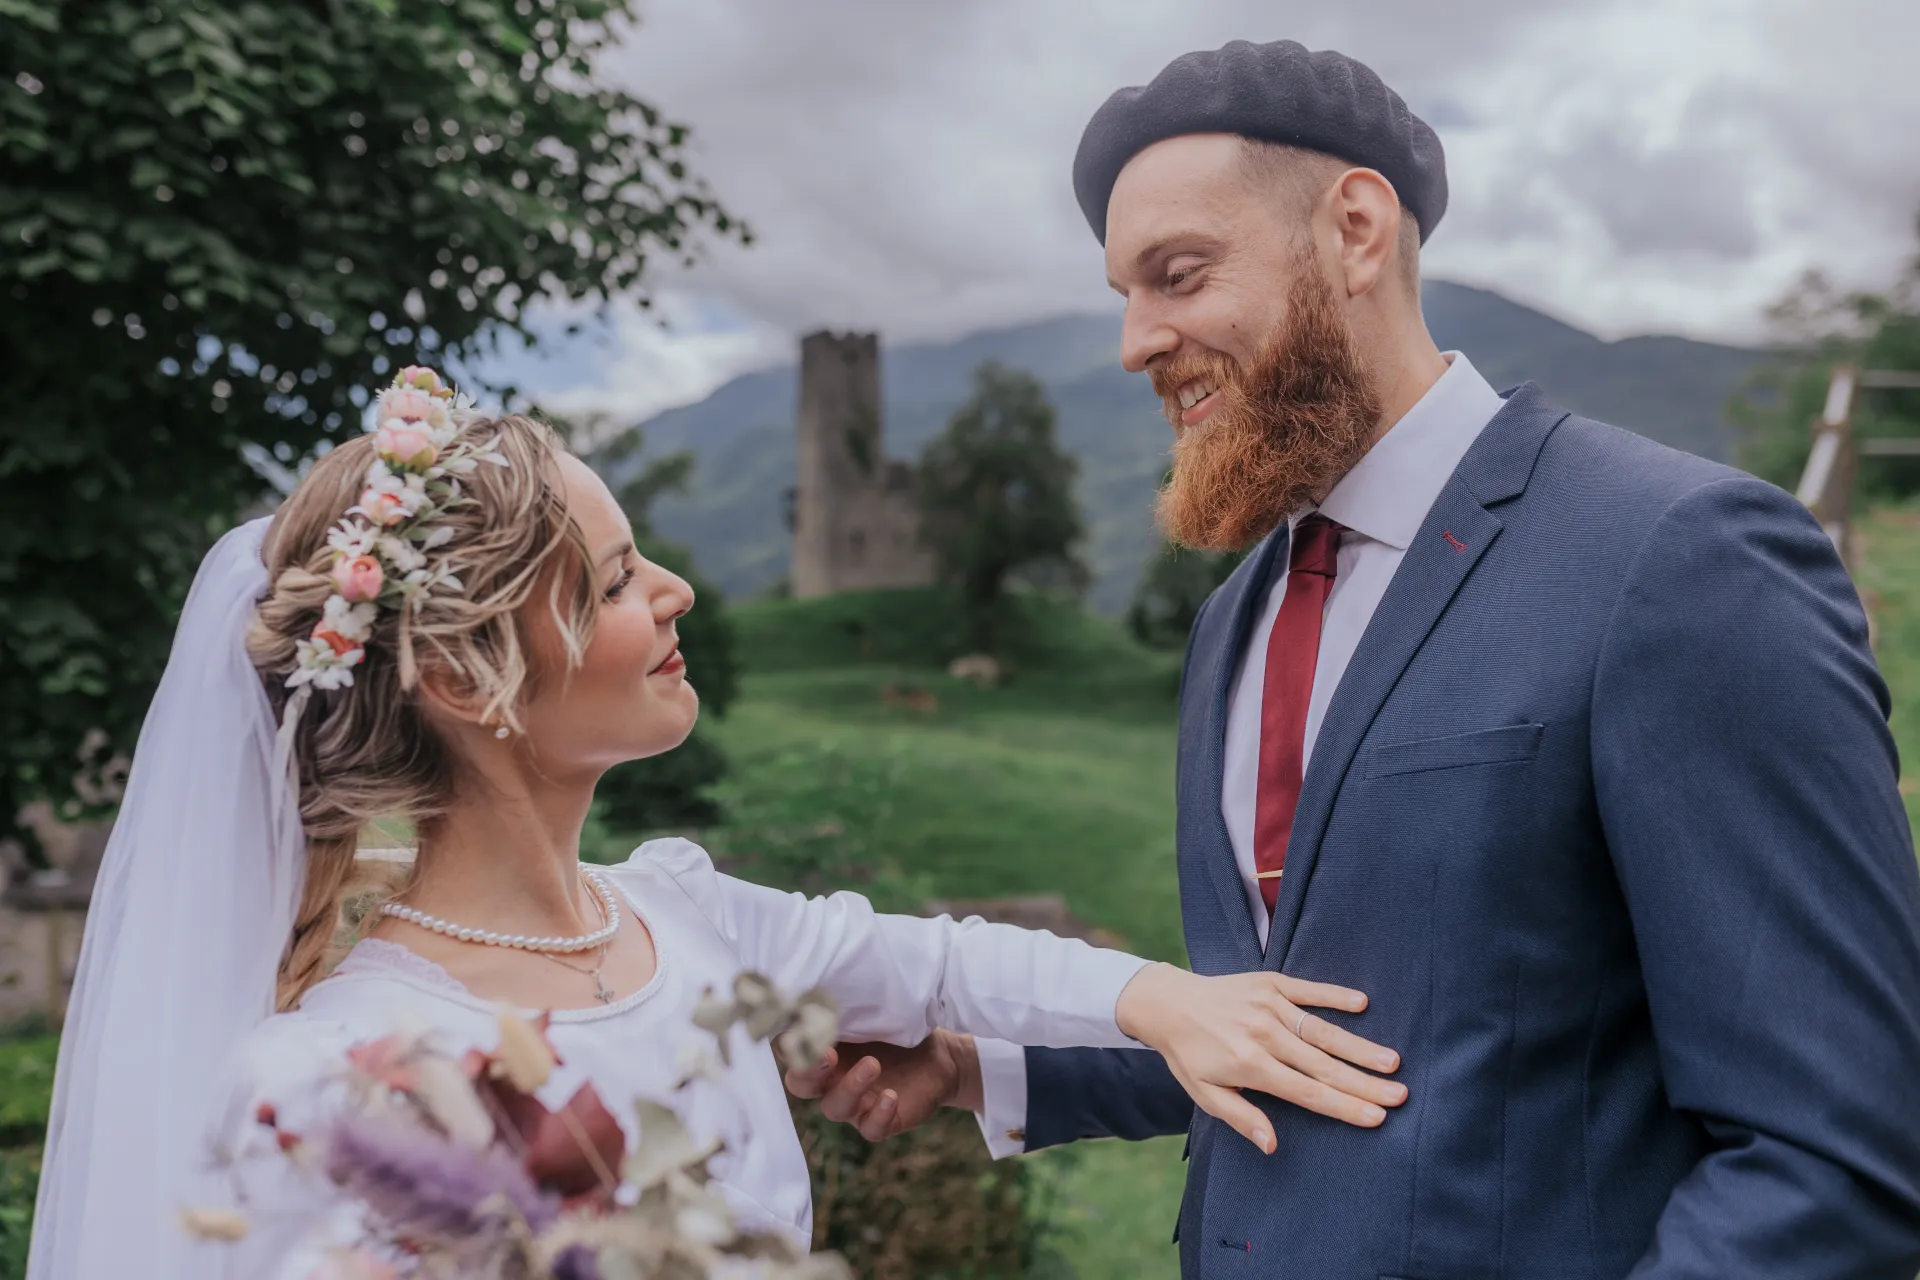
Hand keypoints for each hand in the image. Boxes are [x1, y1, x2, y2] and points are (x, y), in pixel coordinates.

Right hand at [782, 1029, 981, 1142]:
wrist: (939, 1057)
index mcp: (823, 1049)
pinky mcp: (879, 1120)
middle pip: (800, 1084)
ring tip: (872, 1066)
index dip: (789, 1042)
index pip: (790, 1048)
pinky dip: (878, 1115)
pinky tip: (890, 1097)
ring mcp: (853, 1103)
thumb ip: (849, 1011)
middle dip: (807, 1071)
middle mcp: (830, 1079)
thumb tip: (829, 986)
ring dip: (850, 1087)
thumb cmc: (897, 1030)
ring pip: (834, 1107)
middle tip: (827, 1055)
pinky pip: (870, 1128)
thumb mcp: (874, 1014)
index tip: (801, 1025)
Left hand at [1115, 963, 1405, 1153]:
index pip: (1306, 1092)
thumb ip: (1241, 1117)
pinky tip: (1362, 1003)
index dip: (1343, 1106)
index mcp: (1249, 1065)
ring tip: (1392, 1061)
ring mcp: (1268, 1005)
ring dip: (1359, 1046)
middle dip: (1364, 1083)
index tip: (1376, 1117)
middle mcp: (1262, 1034)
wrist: (1167, 1003)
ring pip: (1322, 1030)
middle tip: (1400, 1095)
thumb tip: (1272, 1145)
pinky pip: (1308, 989)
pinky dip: (1335, 995)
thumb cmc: (1188, 1055)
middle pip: (1323, 1065)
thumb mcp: (1205, 1094)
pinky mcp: (1269, 982)